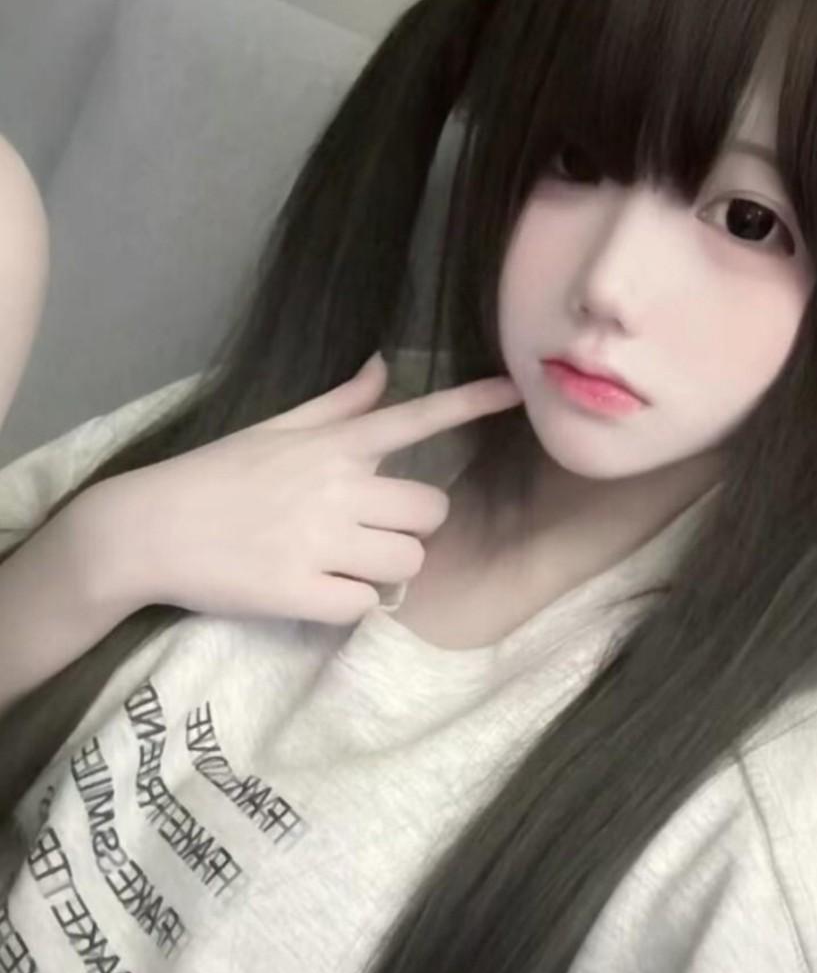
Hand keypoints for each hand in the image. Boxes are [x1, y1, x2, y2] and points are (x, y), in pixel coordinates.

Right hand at [89, 353, 523, 624]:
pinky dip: (349, 604)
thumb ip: (339, 404)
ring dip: (384, 568)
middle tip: (373, 530)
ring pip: (407, 563)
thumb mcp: (275, 428)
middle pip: (431, 512)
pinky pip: (365, 606)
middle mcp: (337, 488)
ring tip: (341, 562)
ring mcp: (320, 542)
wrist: (146, 529)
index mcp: (333, 445)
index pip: (415, 418)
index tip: (516, 392)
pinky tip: (317, 590)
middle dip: (413, 526)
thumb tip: (383, 366)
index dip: (470, 405)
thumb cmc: (215, 474)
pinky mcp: (301, 593)